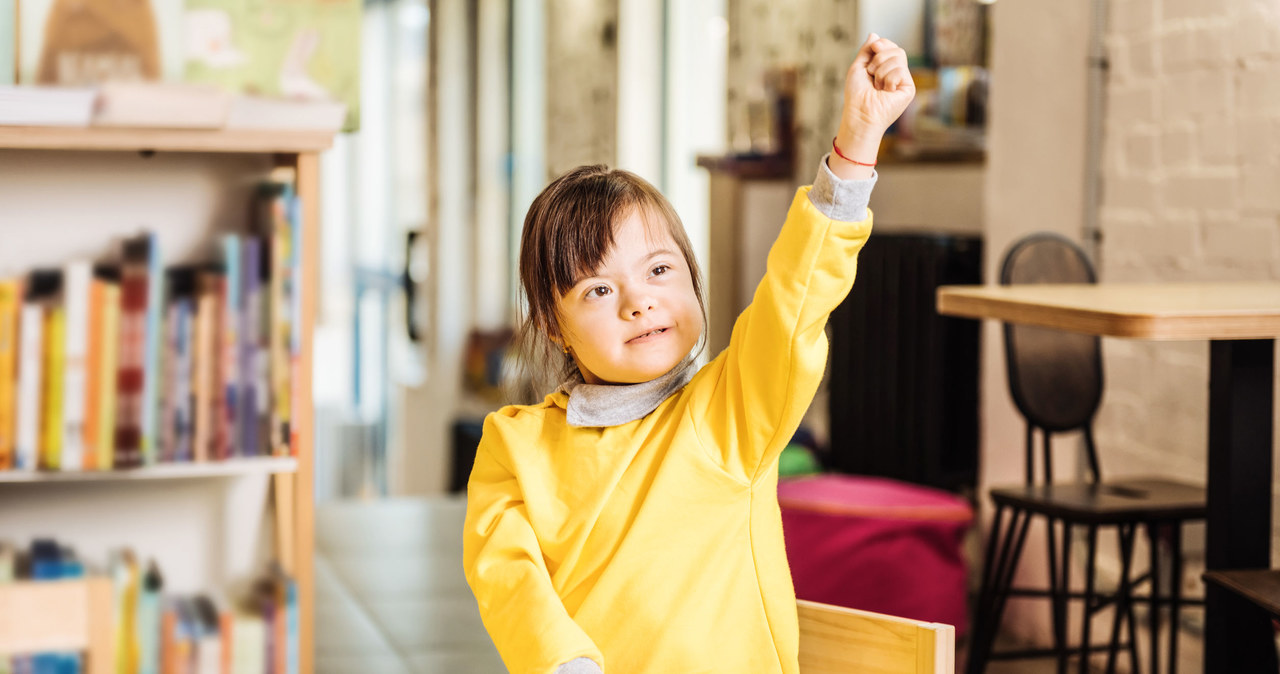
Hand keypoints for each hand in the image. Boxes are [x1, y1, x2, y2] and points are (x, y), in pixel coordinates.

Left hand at [833, 33, 915, 169]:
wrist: (859, 113)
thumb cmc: (856, 95)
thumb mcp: (858, 67)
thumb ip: (867, 51)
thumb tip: (874, 34)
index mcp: (886, 69)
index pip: (891, 47)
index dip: (883, 44)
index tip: (873, 48)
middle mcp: (897, 74)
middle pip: (897, 50)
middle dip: (879, 58)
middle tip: (871, 73)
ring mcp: (904, 81)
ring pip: (899, 58)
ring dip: (881, 71)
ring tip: (876, 86)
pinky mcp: (908, 89)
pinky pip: (900, 70)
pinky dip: (888, 79)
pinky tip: (885, 91)